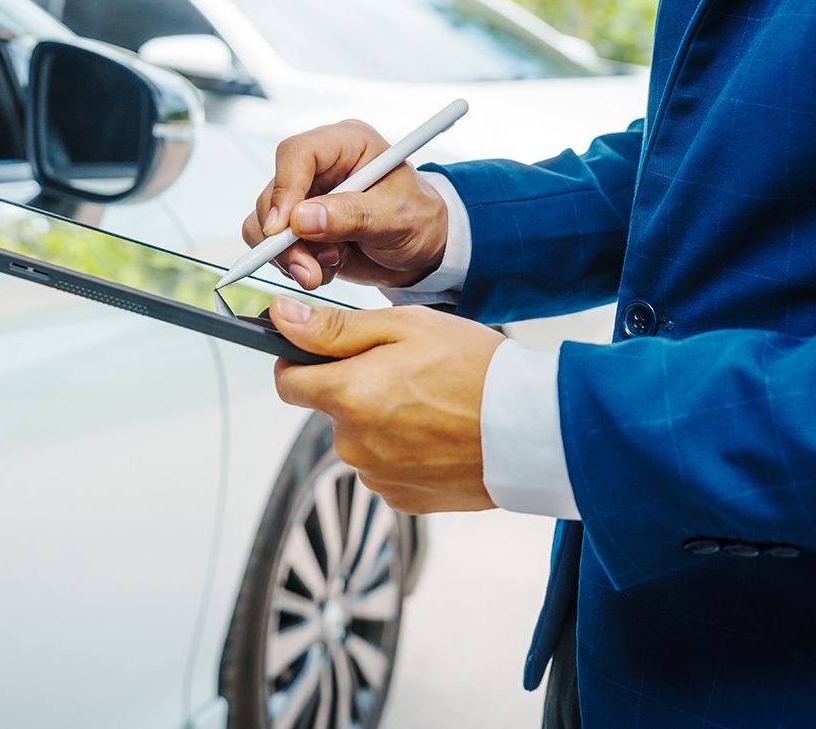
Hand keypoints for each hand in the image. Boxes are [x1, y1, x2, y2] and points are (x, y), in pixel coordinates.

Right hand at [241, 120, 448, 290]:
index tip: (284, 228)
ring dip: (291, 257)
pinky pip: (274, 248)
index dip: (284, 189)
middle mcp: (319, 168)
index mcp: (346, 145)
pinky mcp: (298, 228)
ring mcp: (305, 198)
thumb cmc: (419, 220)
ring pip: (266, 225)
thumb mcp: (397, 216)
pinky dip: (295, 266)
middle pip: (273, 194)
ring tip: (330, 267)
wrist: (423, 251)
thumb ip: (352, 216)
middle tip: (308, 269)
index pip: (297, 153)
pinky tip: (327, 268)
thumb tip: (301, 220)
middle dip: (285, 239)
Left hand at [269, 297, 504, 513]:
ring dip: (381, 420)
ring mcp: (378, 476)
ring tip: (432, 403)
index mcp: (348, 396)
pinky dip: (403, 450)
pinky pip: (386, 466)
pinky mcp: (403, 498)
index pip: (288, 383)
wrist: (535, 429)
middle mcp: (354, 444)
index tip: (327, 352)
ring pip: (360, 438)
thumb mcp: (404, 328)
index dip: (301, 362)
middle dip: (354, 388)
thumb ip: (333, 328)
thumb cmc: (475, 369)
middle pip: (331, 410)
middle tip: (407, 371)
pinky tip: (439, 433)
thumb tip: (280, 318)